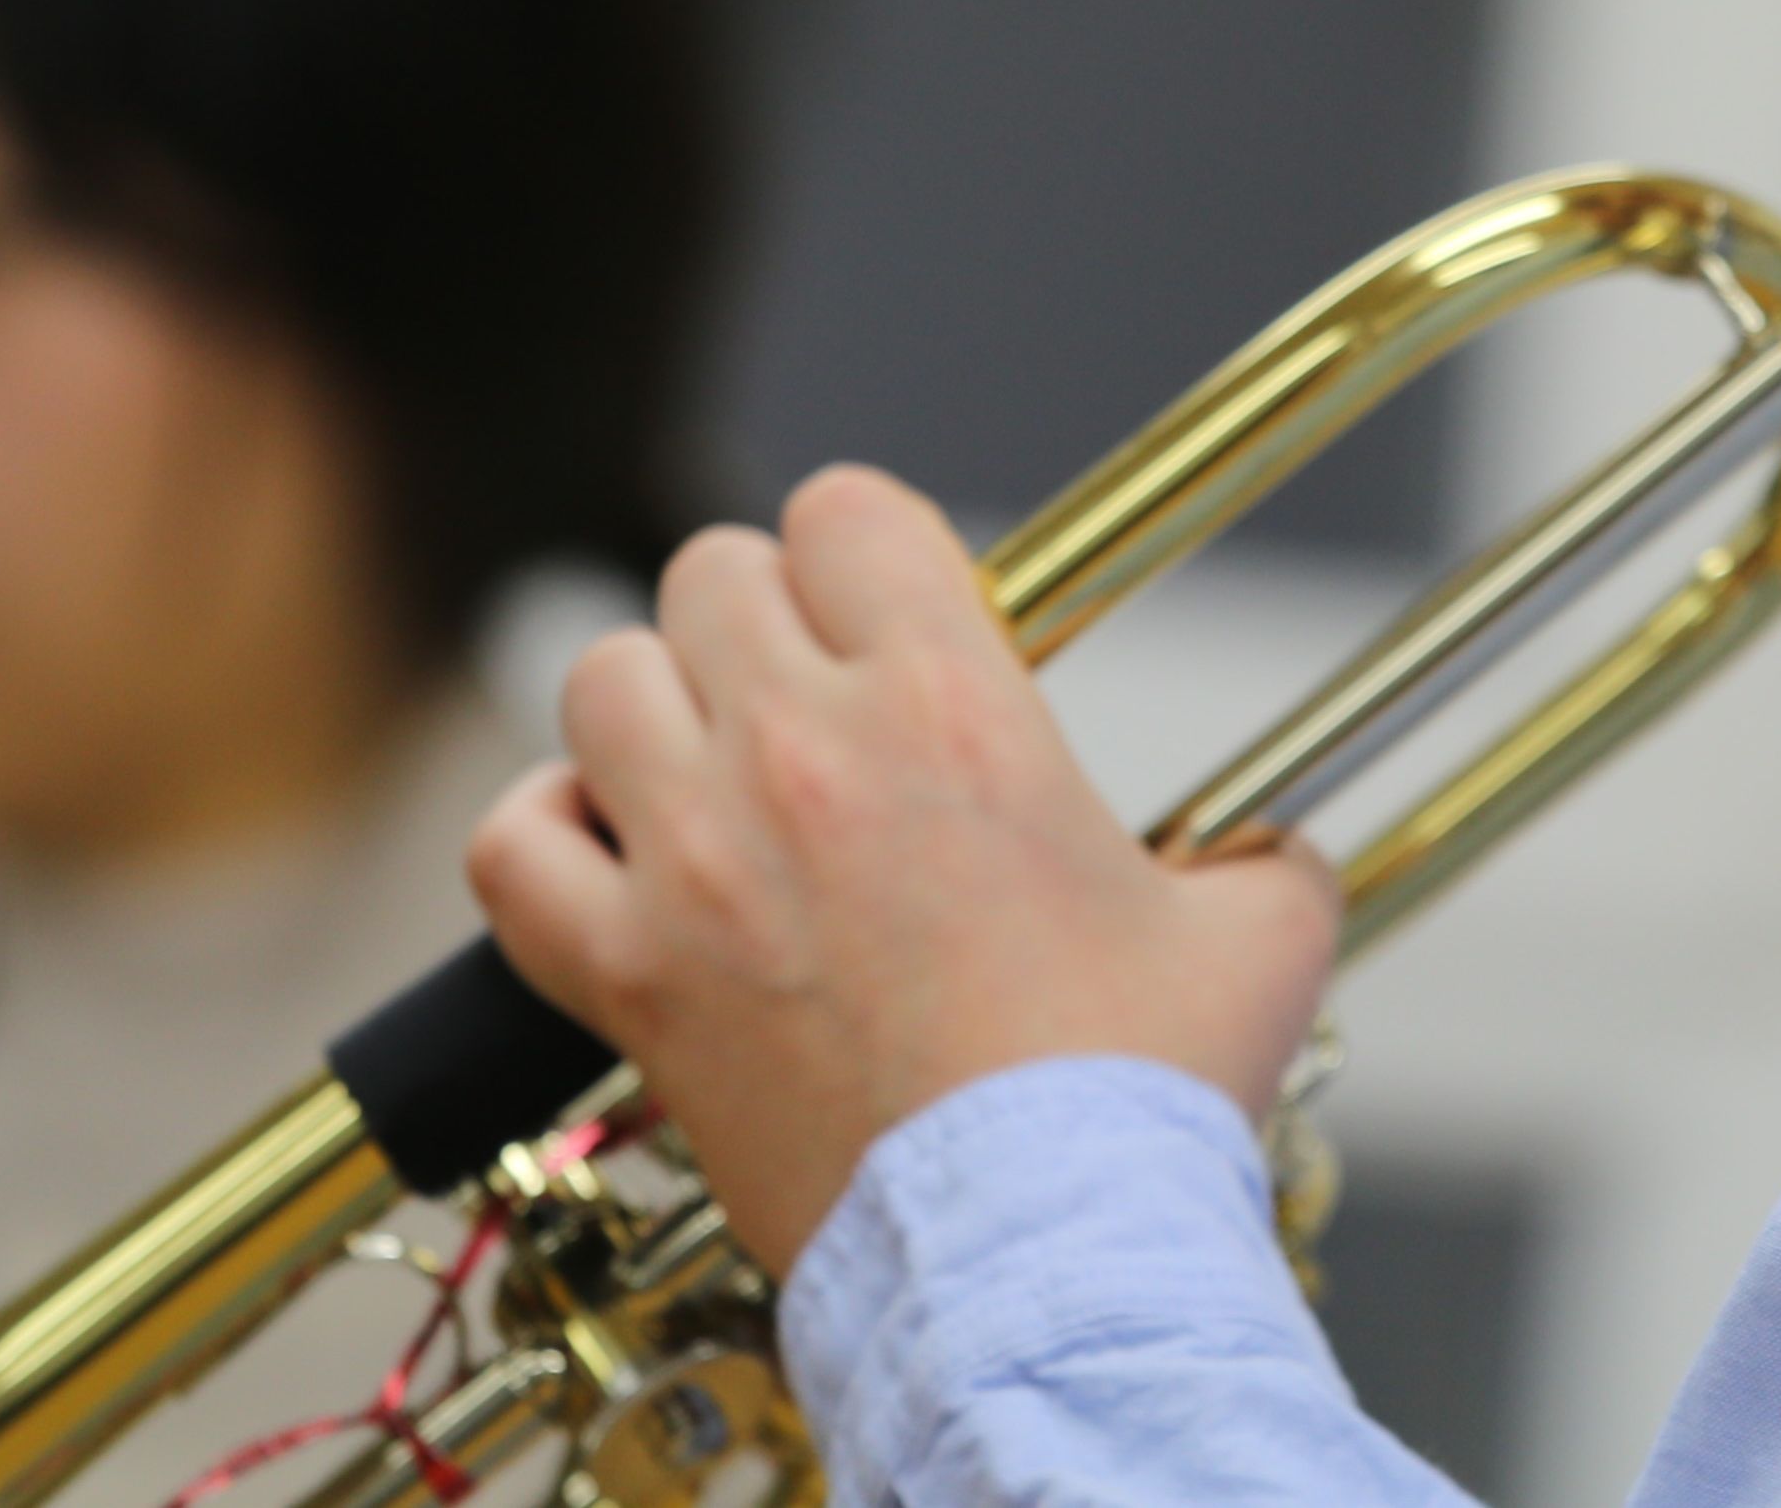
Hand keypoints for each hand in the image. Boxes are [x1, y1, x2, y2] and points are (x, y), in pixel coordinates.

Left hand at [465, 465, 1340, 1271]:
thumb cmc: (1136, 1110)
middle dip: (762, 622)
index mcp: (953, 709)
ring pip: (602, 682)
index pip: (847, 513)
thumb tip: (1268, 859)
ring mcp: (698, 862)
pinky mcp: (630, 979)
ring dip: (653, 715)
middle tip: (812, 704)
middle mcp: (806, 753)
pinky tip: (607, 857)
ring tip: (708, 777)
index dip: (868, 553)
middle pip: (710, 575)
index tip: (893, 618)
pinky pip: (512, 849)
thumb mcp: (1257, 940)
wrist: (1036, 1268)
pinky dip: (545, 837)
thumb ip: (1259, 859)